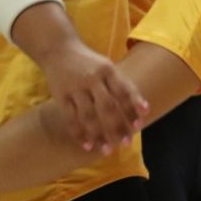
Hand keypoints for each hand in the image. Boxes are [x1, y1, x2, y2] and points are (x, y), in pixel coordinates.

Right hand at [37, 38, 148, 154]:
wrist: (58, 49)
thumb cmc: (89, 62)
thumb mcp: (106, 66)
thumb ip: (121, 85)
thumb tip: (141, 109)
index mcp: (107, 70)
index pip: (123, 90)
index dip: (133, 106)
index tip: (140, 123)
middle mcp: (92, 78)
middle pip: (107, 106)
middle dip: (118, 126)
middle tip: (126, 142)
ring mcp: (75, 87)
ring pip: (89, 116)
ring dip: (99, 135)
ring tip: (107, 150)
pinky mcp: (61, 96)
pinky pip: (71, 118)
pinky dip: (79, 134)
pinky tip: (87, 145)